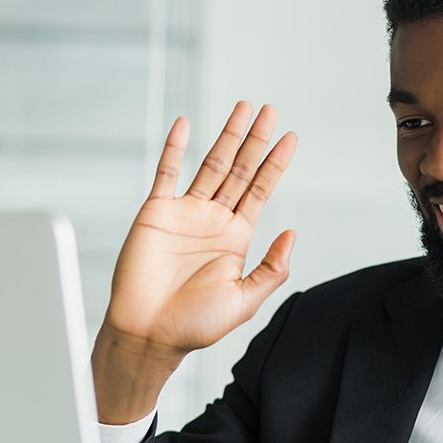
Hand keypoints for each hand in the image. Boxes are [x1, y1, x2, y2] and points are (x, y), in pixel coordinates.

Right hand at [92, 102, 297, 423]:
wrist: (148, 333)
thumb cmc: (194, 325)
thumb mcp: (244, 299)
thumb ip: (271, 268)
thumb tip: (293, 233)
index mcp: (236, 238)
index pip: (260, 190)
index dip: (275, 163)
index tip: (291, 136)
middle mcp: (213, 220)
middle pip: (239, 169)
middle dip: (255, 140)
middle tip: (270, 109)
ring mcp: (185, 213)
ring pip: (210, 164)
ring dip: (226, 136)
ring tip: (243, 108)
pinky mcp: (156, 213)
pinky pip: (165, 173)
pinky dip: (174, 148)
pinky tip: (185, 124)